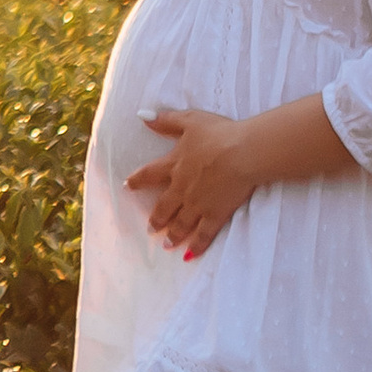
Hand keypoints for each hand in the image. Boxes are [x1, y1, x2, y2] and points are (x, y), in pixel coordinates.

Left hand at [124, 107, 262, 257]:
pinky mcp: (215, 214)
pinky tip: (189, 255)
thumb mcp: (189, 120)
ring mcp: (197, 204)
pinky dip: (196, 246)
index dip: (138, 181)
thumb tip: (142, 116)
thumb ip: (166, 121)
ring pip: (180, 223)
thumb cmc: (218, 133)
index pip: (150, 174)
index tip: (128, 187)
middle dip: (156, 218)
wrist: (242, 153)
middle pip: (164, 206)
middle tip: (150, 229)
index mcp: (174, 164)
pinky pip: (203, 234)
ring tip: (166, 245)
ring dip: (172, 234)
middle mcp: (181, 187)